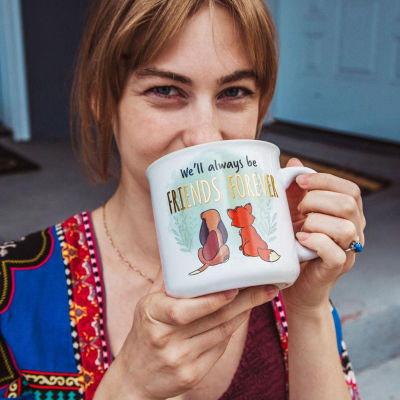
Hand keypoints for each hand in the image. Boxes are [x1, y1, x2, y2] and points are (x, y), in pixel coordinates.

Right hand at [96, 271, 277, 399]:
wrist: (134, 378)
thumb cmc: (144, 332)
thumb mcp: (147, 303)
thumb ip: (167, 279)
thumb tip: (182, 250)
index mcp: (152, 315)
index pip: (183, 310)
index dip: (212, 300)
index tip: (235, 287)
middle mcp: (165, 339)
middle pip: (213, 319)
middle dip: (245, 301)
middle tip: (266, 286)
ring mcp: (180, 360)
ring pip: (222, 333)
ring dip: (244, 313)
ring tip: (261, 296)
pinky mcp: (192, 376)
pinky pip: (220, 348)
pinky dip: (232, 330)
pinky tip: (242, 316)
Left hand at [282, 158, 365, 312]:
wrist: (294, 282)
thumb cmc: (295, 243)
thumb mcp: (294, 213)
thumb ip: (296, 189)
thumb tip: (294, 163)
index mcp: (347, 214)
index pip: (350, 189)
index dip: (325, 180)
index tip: (298, 182)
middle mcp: (355, 230)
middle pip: (348, 204)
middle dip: (316, 200)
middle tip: (298, 209)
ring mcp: (348, 250)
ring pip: (345, 227)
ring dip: (315, 222)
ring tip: (299, 227)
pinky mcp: (336, 267)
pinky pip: (335, 251)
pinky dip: (315, 240)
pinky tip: (299, 240)